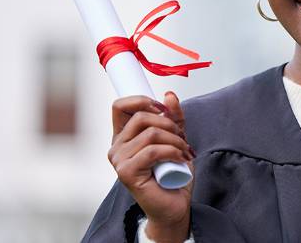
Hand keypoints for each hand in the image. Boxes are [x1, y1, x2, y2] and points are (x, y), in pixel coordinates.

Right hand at [108, 91, 193, 242]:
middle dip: (169, 124)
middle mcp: (116, 147)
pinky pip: (153, 150)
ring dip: (175, 140)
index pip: (120, 106)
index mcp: (123, 136)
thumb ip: (173, 117)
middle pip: (141, 116)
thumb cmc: (172, 175)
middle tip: (182, 138)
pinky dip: (173, 152)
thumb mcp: (176, 139)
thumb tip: (169, 95)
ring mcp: (119, 160)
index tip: (163, 109)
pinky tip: (181, 160)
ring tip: (184, 151)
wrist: (174, 204)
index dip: (142, 100)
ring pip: (151, 133)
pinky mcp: (126, 172)